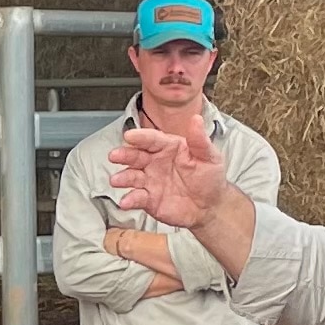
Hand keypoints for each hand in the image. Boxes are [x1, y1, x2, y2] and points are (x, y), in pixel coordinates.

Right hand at [109, 127, 227, 226]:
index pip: (152, 139)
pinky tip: (126, 201)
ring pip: (132, 176)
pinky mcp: (149, 199)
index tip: (129, 136)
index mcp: (168, 147)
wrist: (210, 206)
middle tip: (114, 155)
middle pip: (136, 155)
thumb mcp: (210, 156)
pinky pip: (137, 198)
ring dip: (122, 177)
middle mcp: (155, 162)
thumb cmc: (209, 178)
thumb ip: (199, 140)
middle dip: (124, 155)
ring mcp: (150, 181)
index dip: (140, 137)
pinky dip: (130, 199)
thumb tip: (196, 119)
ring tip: (116, 180)